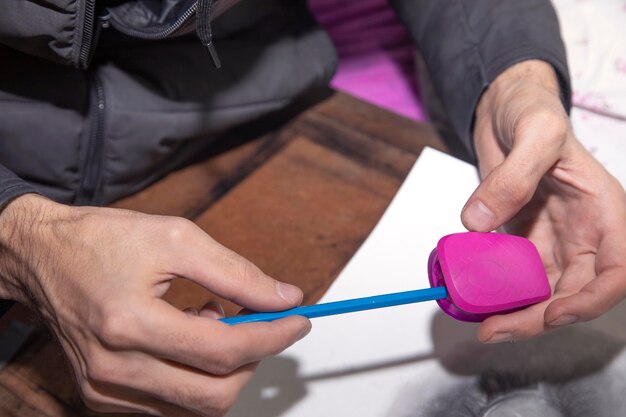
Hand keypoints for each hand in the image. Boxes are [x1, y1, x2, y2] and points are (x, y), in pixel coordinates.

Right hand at [0, 194, 309, 415]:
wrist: (41, 257)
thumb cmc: (102, 240)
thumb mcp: (177, 237)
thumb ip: (236, 273)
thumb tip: (284, 297)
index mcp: (129, 322)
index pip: (224, 351)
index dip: (273, 337)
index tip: (298, 321)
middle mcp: (114, 367)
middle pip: (215, 394)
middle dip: (253, 360)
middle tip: (259, 323)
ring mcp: (105, 388)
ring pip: (196, 405)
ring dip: (222, 368)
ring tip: (208, 319)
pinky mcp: (101, 396)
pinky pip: (170, 404)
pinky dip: (194, 376)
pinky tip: (184, 337)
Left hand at [461, 60, 625, 342]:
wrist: (505, 107)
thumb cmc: (534, 110)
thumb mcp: (533, 131)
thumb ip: (512, 177)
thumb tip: (479, 222)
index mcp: (603, 211)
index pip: (618, 269)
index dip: (592, 299)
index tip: (555, 312)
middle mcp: (583, 232)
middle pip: (575, 291)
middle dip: (540, 317)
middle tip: (497, 329)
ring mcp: (553, 239)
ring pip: (545, 291)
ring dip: (518, 312)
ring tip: (484, 324)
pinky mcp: (523, 239)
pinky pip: (516, 275)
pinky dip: (499, 291)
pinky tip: (477, 298)